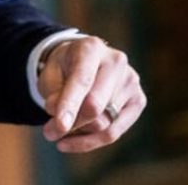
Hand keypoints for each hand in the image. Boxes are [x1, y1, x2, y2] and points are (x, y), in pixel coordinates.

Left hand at [37, 34, 145, 152]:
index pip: (82, 81)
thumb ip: (54, 96)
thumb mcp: (50, 75)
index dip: (70, 105)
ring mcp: (130, 80)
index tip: (59, 126)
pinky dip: (91, 141)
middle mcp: (116, 60)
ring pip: (103, 123)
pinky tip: (74, 141)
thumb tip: (62, 122)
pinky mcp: (138, 100)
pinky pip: (114, 133)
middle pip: (95, 106)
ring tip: (61, 130)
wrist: (83, 61)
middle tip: (49, 132)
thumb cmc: (65, 68)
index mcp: (91, 47)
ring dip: (78, 133)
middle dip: (71, 124)